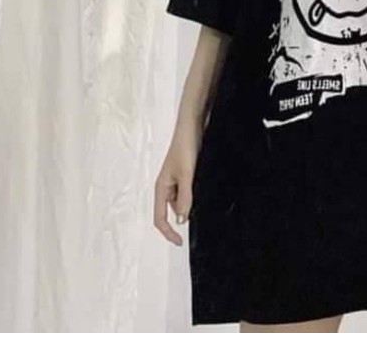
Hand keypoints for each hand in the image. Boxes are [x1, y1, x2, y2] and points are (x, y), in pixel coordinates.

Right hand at [153, 119, 200, 245]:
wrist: (193, 125)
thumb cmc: (185, 147)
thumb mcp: (186, 175)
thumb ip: (185, 197)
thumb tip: (182, 220)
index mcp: (161, 187)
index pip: (160, 218)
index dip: (168, 233)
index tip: (180, 242)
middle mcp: (167, 185)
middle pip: (174, 210)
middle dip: (186, 212)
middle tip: (201, 205)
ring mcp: (177, 179)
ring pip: (184, 200)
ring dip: (193, 200)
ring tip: (204, 187)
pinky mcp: (187, 172)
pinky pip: (190, 189)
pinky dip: (197, 191)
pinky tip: (206, 185)